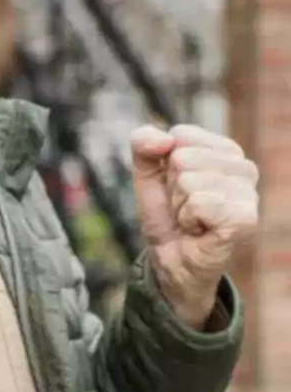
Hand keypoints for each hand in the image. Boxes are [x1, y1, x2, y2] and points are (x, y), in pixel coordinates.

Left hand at [131, 124, 258, 328]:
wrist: (170, 257)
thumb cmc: (166, 212)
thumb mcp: (146, 172)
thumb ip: (143, 143)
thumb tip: (163, 139)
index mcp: (225, 150)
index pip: (181, 135)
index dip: (165, 163)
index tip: (175, 185)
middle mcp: (244, 168)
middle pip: (182, 158)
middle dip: (172, 187)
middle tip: (183, 207)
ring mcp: (249, 193)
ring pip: (189, 181)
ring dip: (179, 205)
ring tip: (191, 219)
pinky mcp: (245, 218)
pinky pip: (198, 203)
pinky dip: (188, 218)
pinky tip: (199, 229)